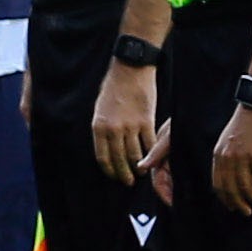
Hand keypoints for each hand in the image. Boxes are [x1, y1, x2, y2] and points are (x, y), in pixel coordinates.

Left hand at [92, 57, 161, 183]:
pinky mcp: (146, 121)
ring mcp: (130, 126)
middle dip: (124, 174)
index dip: (110, 171)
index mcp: (98, 127)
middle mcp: (113, 129)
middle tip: (128, 181)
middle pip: (119, 160)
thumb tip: (109, 147)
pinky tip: (152, 159)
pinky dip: (151, 155)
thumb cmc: (113, 87)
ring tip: (141, 173)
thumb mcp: (100, 109)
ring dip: (139, 168)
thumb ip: (103, 128)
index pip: (103, 157)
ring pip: (135, 155)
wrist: (130, 69)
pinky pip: (148, 144)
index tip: (115, 176)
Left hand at [216, 100, 251, 214]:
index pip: (218, 184)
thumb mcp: (228, 139)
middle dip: (239, 203)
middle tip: (246, 212)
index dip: (226, 198)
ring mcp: (242, 156)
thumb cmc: (245, 122)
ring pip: (245, 186)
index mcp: (218, 154)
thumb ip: (227, 156)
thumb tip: (233, 176)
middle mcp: (227, 158)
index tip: (232, 207)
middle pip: (231, 188)